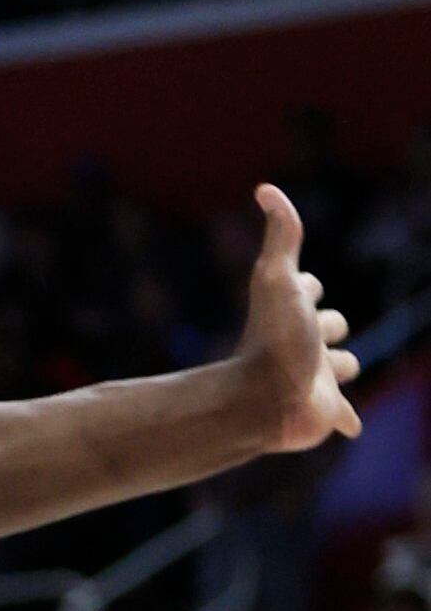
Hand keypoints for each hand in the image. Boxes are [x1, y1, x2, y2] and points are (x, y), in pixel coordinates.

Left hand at [233, 182, 362, 451]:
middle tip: (316, 333)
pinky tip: (345, 423)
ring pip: (343, 367)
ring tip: (323, 372)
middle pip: (333, 326)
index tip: (303, 283)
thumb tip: (264, 187)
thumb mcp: (279, 279)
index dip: (307, 285)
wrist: (265, 401)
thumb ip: (281, 236)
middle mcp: (304, 343)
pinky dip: (345, 418)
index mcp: (294, 311)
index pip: (309, 289)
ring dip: (340, 368)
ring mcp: (315, 378)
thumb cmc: (274, 338)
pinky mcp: (325, 412)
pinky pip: (344, 416)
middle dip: (331, 325)